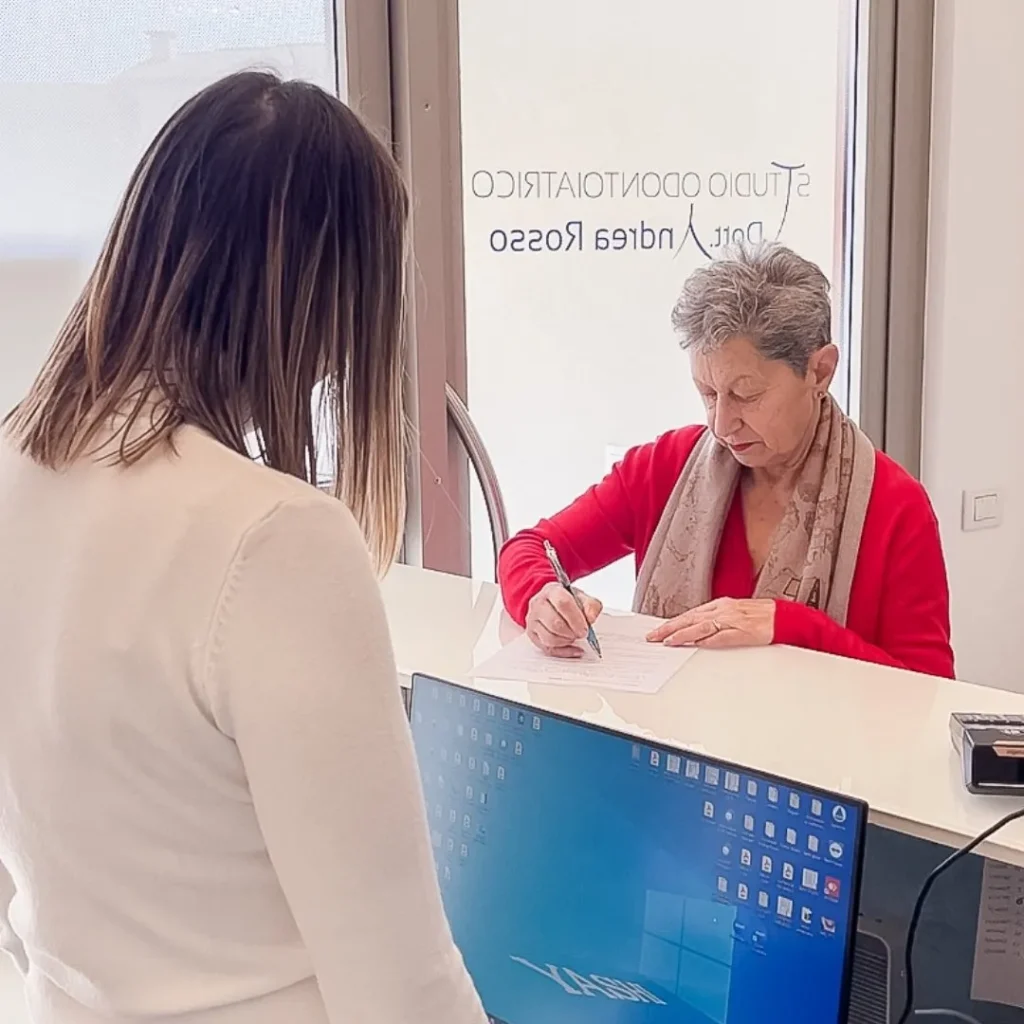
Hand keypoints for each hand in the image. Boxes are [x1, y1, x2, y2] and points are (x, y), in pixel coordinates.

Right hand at [525, 582, 602, 658]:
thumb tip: (590, 618)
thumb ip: (591, 605)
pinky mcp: (532, 634)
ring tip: (573, 636)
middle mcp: (538, 604)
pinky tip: (573, 648)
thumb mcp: (582, 597)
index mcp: (552, 591)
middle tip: (581, 633)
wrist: (552, 602)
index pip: (563, 604)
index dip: (576, 619)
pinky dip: (564, 651)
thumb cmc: (567, 600)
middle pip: (555, 623)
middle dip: (572, 632)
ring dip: (566, 641)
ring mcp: (533, 620)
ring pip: (550, 638)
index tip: (585, 628)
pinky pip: (548, 648)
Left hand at [646, 598, 775, 648]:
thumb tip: (699, 632)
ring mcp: (731, 621)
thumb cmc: (762, 616)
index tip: (659, 630)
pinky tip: (694, 644)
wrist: (785, 617)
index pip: (690, 614)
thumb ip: (717, 621)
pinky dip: (706, 640)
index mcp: (721, 605)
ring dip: (682, 634)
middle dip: (669, 628)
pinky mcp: (741, 632)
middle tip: (653, 636)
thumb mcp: (735, 614)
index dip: (673, 622)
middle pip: (690, 619)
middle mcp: (723, 611)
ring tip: (666, 641)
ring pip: (700, 627)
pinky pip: (720, 637)